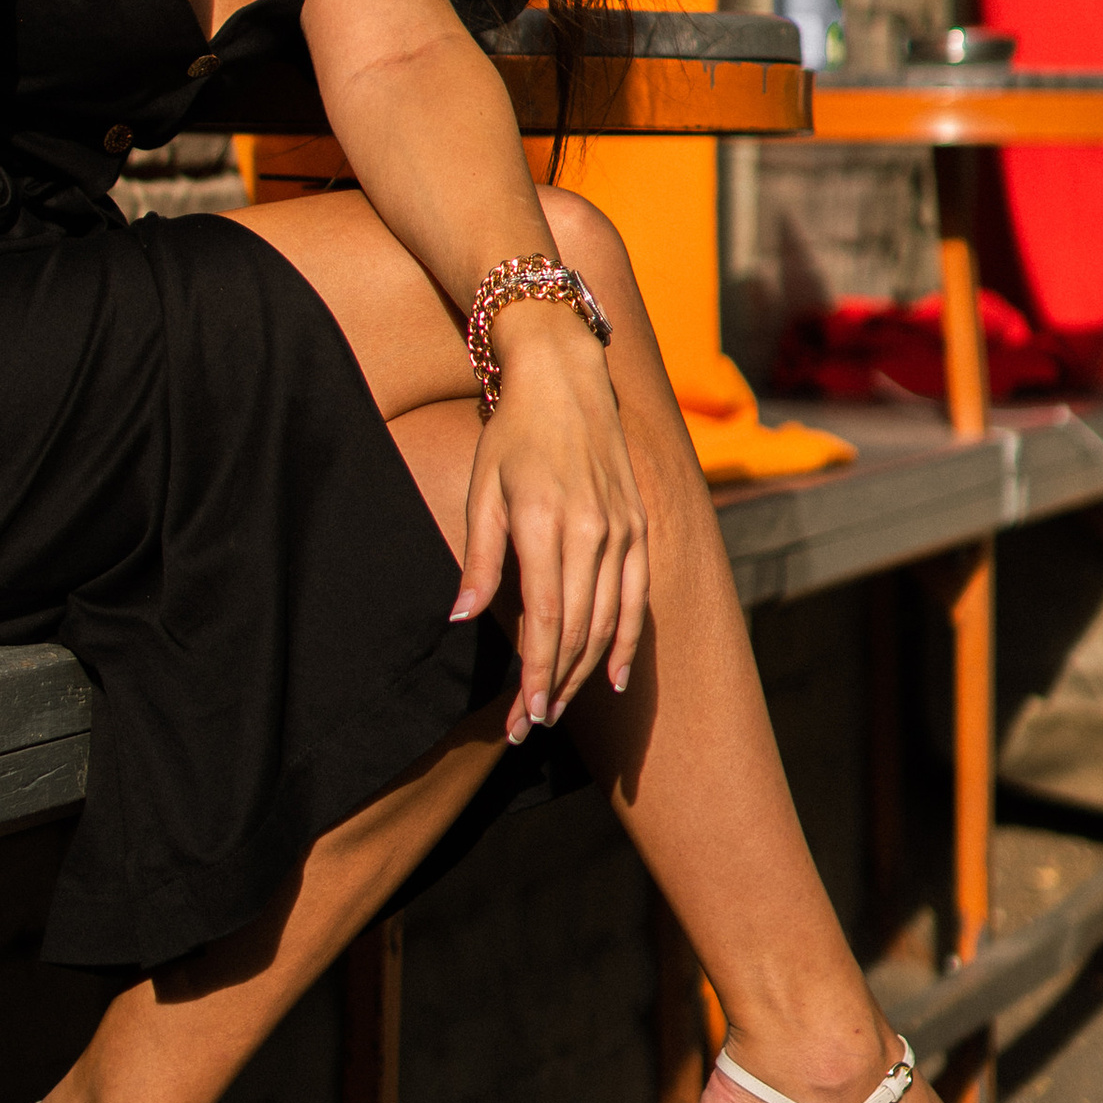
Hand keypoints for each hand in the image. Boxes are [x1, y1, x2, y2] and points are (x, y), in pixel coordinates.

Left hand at [449, 304, 647, 739]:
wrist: (566, 376)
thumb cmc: (512, 432)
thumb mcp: (481, 487)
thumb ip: (479, 558)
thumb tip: (463, 618)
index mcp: (543, 522)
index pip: (541, 621)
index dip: (532, 676)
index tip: (521, 717)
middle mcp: (590, 531)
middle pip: (575, 631)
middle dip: (553, 685)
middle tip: (532, 725)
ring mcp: (622, 530)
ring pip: (606, 622)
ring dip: (584, 672)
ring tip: (560, 707)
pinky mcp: (639, 527)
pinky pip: (636, 598)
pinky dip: (627, 642)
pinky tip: (615, 678)